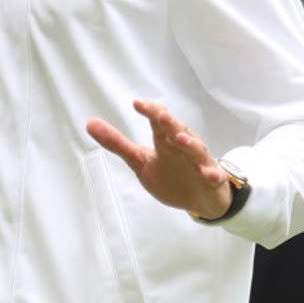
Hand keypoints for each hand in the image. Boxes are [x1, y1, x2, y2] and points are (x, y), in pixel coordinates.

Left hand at [87, 100, 234, 221]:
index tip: (137, 104)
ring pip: (196, 150)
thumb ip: (117, 143)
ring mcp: (199, 162)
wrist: (199, 198)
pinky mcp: (212, 179)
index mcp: (165, 141)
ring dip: (190, 144)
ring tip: (180, 139)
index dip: (150, 112)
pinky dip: (212, 174)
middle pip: (178, 131)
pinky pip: (213, 176)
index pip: (159, 121)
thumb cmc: (170, 175)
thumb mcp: (140, 161)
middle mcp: (183, 147)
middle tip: (160, 115)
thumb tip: (90, 123)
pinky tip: (208, 174)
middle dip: (170, 123)